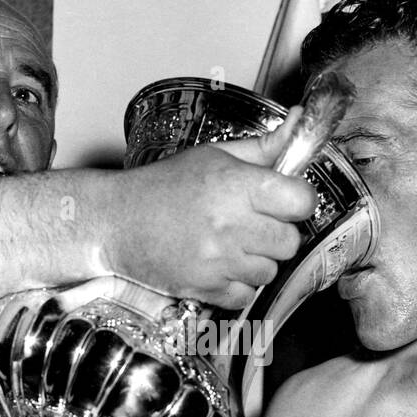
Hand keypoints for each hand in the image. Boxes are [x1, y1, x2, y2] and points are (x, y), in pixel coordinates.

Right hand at [105, 110, 318, 309]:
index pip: (302, 201)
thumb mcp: (212, 156)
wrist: (115, 223)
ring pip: (270, 271)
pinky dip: (236, 285)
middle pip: (290, 242)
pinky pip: (246, 295)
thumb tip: (299, 121)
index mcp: (236, 186)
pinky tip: (218, 266)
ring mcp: (219, 261)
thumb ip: (262, 147)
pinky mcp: (206, 289)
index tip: (285, 200)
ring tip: (230, 245)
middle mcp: (231, 225)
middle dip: (276, 233)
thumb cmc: (162, 187)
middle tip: (252, 224)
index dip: (297, 201)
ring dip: (256, 261)